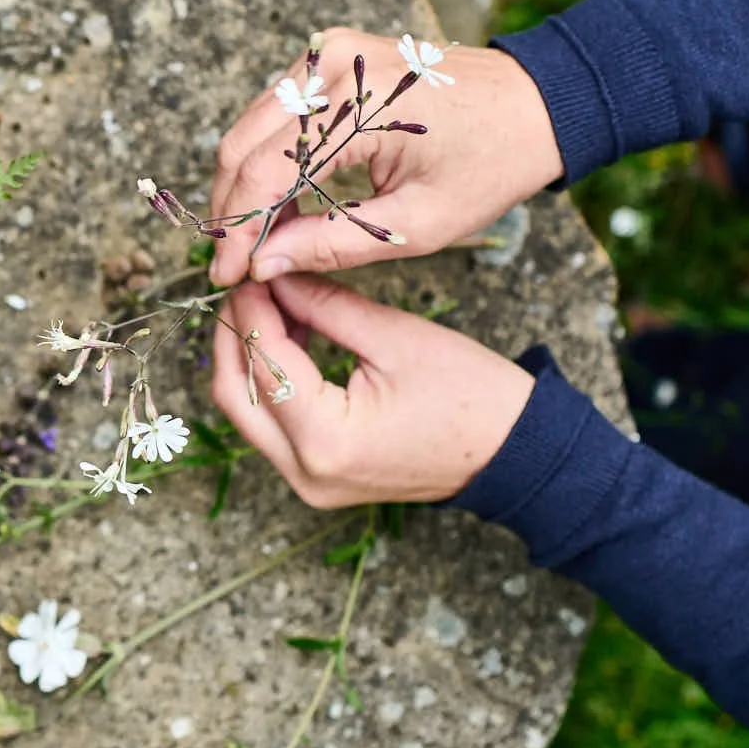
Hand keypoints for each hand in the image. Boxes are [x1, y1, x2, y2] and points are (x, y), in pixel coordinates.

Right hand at [207, 28, 564, 286]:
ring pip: (250, 128)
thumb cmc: (490, 164)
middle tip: (234, 263)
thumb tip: (263, 265)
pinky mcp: (328, 56)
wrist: (535, 103)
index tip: (225, 276)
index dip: (238, 231)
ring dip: (245, 186)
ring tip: (256, 240)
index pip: (266, 173)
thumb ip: (332, 244)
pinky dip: (268, 159)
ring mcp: (326, 53)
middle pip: (242, 145)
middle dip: (231, 210)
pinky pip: (275, 113)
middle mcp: (331, 64)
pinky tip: (281, 203)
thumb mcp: (417, 224)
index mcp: (359, 103)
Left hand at [210, 275, 535, 506]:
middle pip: (233, 394)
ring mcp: (307, 483)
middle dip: (234, 333)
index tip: (251, 264)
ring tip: (271, 299)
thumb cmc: (472, 395)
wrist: (515, 452)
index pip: (262, 362)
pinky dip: (272, 379)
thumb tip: (273, 271)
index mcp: (327, 439)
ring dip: (250, 354)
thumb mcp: (395, 336)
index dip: (250, 308)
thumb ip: (325, 304)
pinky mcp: (316, 477)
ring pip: (247, 410)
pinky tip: (291, 334)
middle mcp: (305, 472)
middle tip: (248, 281)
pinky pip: (274, 424)